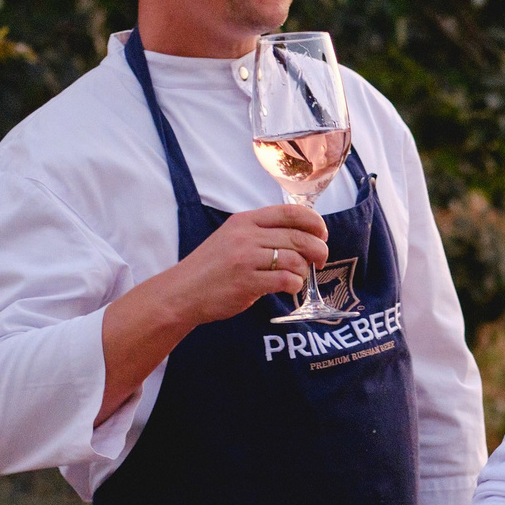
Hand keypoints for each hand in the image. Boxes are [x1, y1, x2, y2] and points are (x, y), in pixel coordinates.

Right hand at [173, 203, 329, 324]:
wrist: (182, 292)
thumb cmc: (211, 268)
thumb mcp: (232, 238)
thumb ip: (261, 233)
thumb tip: (302, 236)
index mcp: (245, 220)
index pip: (290, 212)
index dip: (314, 222)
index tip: (322, 234)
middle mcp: (247, 235)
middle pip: (298, 237)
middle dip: (318, 249)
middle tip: (321, 260)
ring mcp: (246, 258)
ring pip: (295, 259)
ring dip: (305, 270)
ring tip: (299, 277)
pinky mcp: (247, 282)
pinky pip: (286, 280)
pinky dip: (295, 285)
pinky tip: (290, 288)